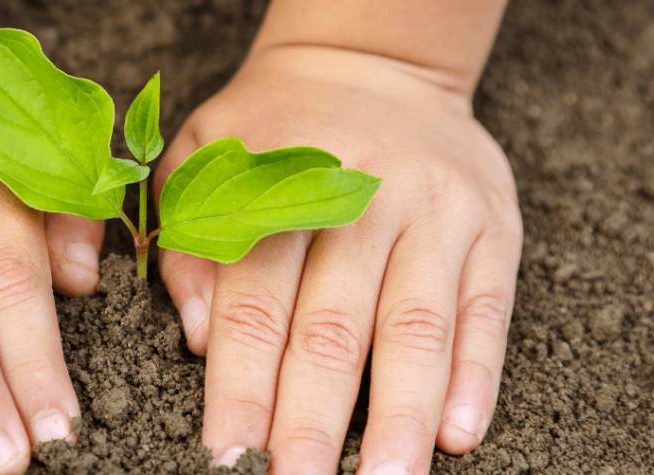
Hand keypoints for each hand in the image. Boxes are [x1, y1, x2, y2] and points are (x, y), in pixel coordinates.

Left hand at [155, 45, 521, 473]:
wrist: (371, 62)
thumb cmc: (275, 127)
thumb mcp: (205, 157)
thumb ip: (191, 242)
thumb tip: (201, 338)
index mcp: (281, 186)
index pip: (254, 304)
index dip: (240, 385)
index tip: (228, 451)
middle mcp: (363, 199)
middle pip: (333, 328)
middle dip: (312, 420)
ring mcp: (435, 215)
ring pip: (416, 328)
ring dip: (397, 416)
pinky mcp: (491, 228)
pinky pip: (487, 309)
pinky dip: (475, 375)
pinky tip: (456, 433)